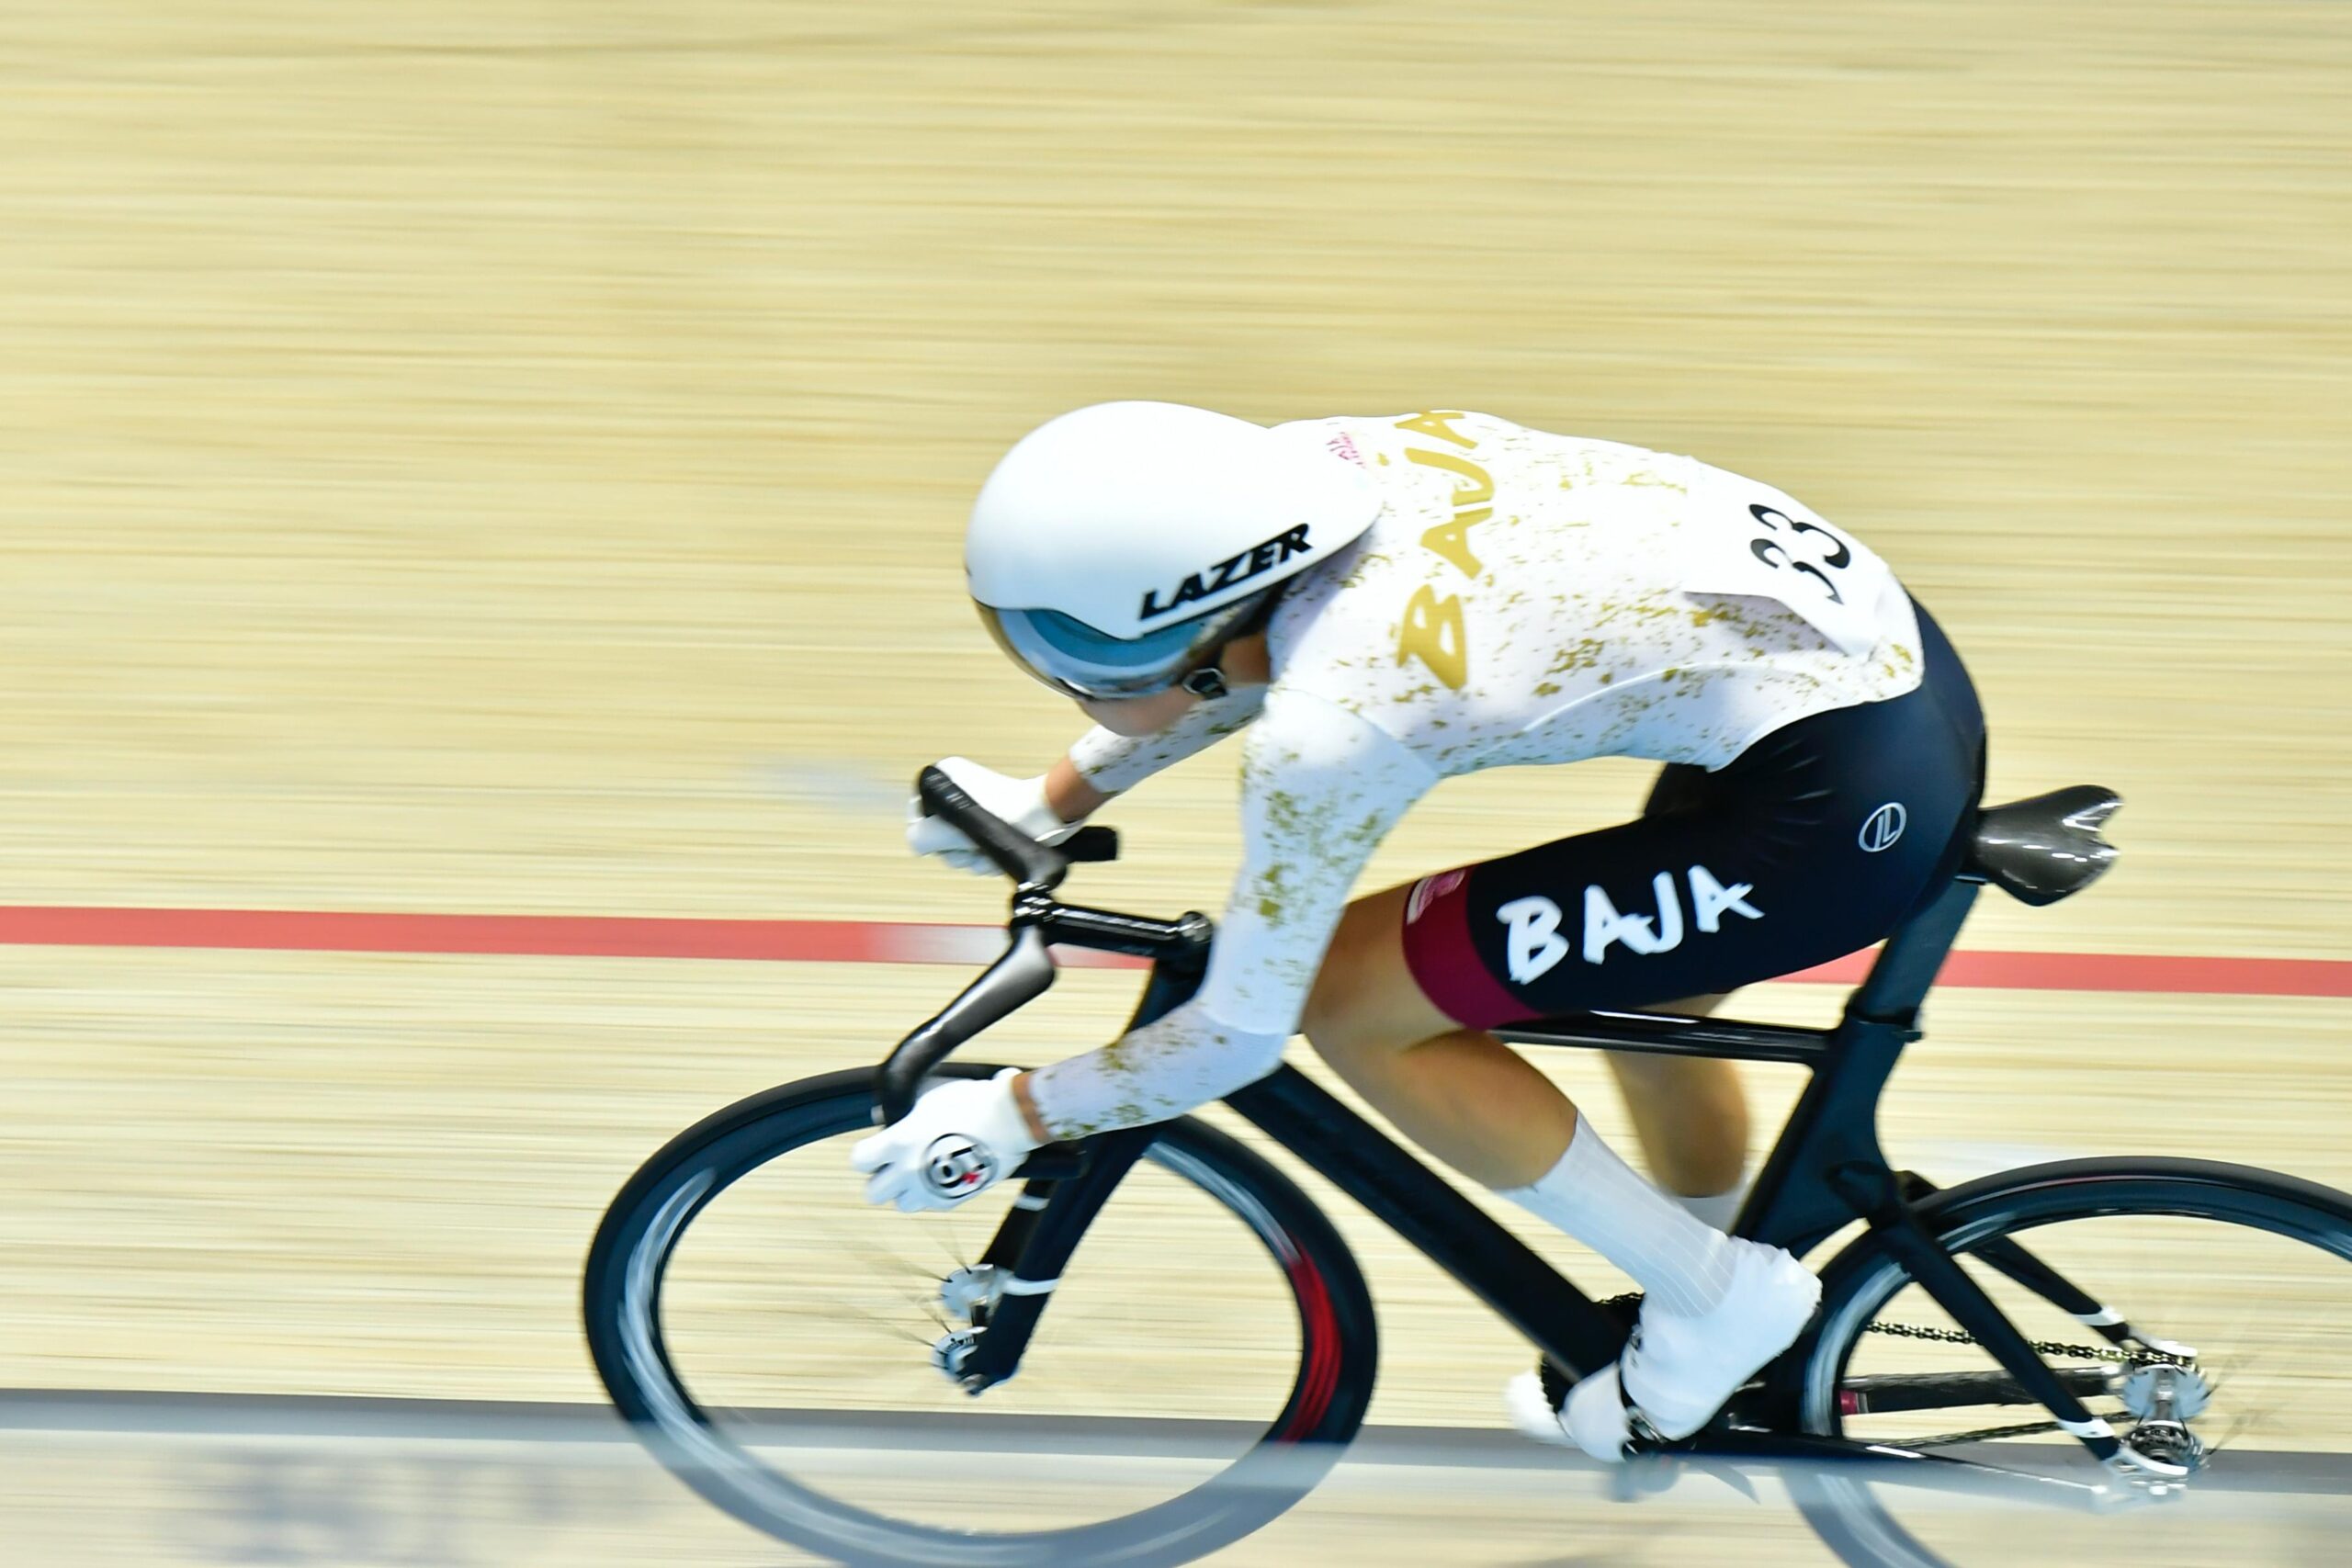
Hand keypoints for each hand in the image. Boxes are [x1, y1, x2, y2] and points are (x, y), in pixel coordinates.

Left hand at [850, 1069, 1042, 1212]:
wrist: (1009, 1120)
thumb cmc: (969, 1102)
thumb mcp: (929, 1099)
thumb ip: (902, 1114)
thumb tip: (879, 1117)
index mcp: (898, 1142)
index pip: (860, 1161)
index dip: (867, 1155)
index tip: (877, 1150)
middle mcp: (907, 1170)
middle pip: (874, 1193)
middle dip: (882, 1180)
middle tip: (896, 1166)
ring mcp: (930, 1189)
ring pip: (903, 1205)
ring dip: (908, 1191)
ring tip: (923, 1173)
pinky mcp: (953, 1200)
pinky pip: (933, 1205)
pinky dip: (934, 1195)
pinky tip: (946, 1176)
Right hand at [906, 757, 1078, 873]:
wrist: (1046, 816)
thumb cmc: (1001, 815)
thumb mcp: (950, 828)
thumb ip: (921, 838)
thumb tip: (920, 845)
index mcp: (942, 778)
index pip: (917, 816)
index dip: (929, 835)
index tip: (948, 838)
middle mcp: (956, 791)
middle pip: (938, 837)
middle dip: (957, 851)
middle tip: (973, 847)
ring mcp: (975, 810)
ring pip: (958, 849)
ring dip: (973, 859)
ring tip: (990, 853)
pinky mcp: (993, 825)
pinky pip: (978, 851)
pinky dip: (987, 859)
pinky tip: (1000, 856)